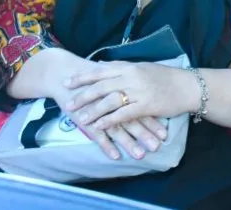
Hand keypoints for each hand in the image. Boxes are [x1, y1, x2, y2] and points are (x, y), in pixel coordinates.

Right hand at [51, 85, 167, 160]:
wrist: (65, 75)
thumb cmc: (93, 79)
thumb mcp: (113, 81)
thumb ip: (128, 90)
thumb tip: (149, 101)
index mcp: (123, 89)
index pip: (142, 108)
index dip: (153, 121)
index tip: (165, 135)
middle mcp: (113, 100)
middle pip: (133, 119)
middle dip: (146, 134)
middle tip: (157, 147)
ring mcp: (99, 110)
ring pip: (118, 128)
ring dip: (130, 143)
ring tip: (141, 155)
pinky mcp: (85, 118)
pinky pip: (98, 134)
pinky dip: (107, 145)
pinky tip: (116, 156)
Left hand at [63, 61, 195, 129]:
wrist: (188, 86)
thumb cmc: (166, 77)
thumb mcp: (143, 67)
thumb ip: (122, 67)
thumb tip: (101, 65)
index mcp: (130, 67)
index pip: (100, 71)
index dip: (82, 77)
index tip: (67, 83)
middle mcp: (131, 77)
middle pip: (101, 87)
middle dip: (82, 96)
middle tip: (68, 104)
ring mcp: (138, 91)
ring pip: (109, 101)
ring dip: (93, 111)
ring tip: (80, 119)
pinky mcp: (146, 106)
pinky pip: (123, 114)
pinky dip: (109, 121)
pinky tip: (100, 126)